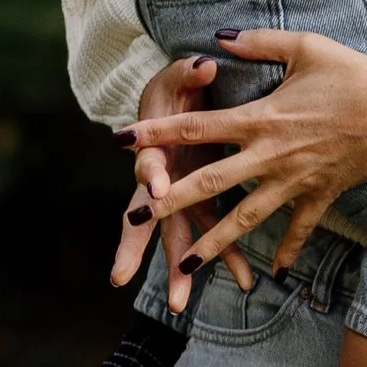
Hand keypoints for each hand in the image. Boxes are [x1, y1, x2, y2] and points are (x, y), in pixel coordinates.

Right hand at [109, 54, 249, 308]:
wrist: (184, 101)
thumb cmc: (179, 90)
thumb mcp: (180, 75)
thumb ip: (190, 72)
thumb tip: (205, 64)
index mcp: (155, 146)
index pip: (148, 162)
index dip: (151, 174)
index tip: (155, 188)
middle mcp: (161, 179)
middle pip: (144, 216)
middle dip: (133, 246)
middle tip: (119, 275)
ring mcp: (181, 197)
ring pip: (176, 237)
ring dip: (179, 268)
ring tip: (181, 302)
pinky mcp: (204, 203)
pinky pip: (215, 234)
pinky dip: (228, 257)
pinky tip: (247, 280)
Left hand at [116, 25, 366, 293]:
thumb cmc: (355, 75)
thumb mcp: (306, 47)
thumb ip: (258, 43)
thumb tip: (219, 38)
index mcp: (262, 118)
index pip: (198, 126)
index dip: (158, 133)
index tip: (121, 140)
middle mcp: (272, 156)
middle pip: (211, 182)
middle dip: (171, 202)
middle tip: (137, 217)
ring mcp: (296, 181)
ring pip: (246, 218)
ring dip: (215, 243)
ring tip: (186, 266)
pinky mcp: (320, 194)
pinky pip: (299, 227)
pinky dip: (286, 249)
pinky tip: (273, 272)